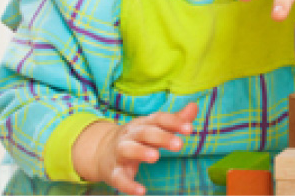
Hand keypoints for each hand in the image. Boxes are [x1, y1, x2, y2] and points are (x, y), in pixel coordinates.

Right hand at [74, 103, 197, 195]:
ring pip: (129, 149)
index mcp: (144, 123)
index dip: (174, 122)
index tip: (190, 129)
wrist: (101, 151)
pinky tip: (141, 191)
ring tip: (156, 157)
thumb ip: (176, 119)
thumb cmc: (138, 138)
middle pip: (145, 133)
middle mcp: (130, 135)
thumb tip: (194, 107)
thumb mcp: (155, 127)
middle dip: (162, 137)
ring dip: (141, 152)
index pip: (159, 119)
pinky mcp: (113, 172)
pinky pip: (119, 178)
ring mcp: (120, 152)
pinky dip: (129, 185)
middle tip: (179, 145)